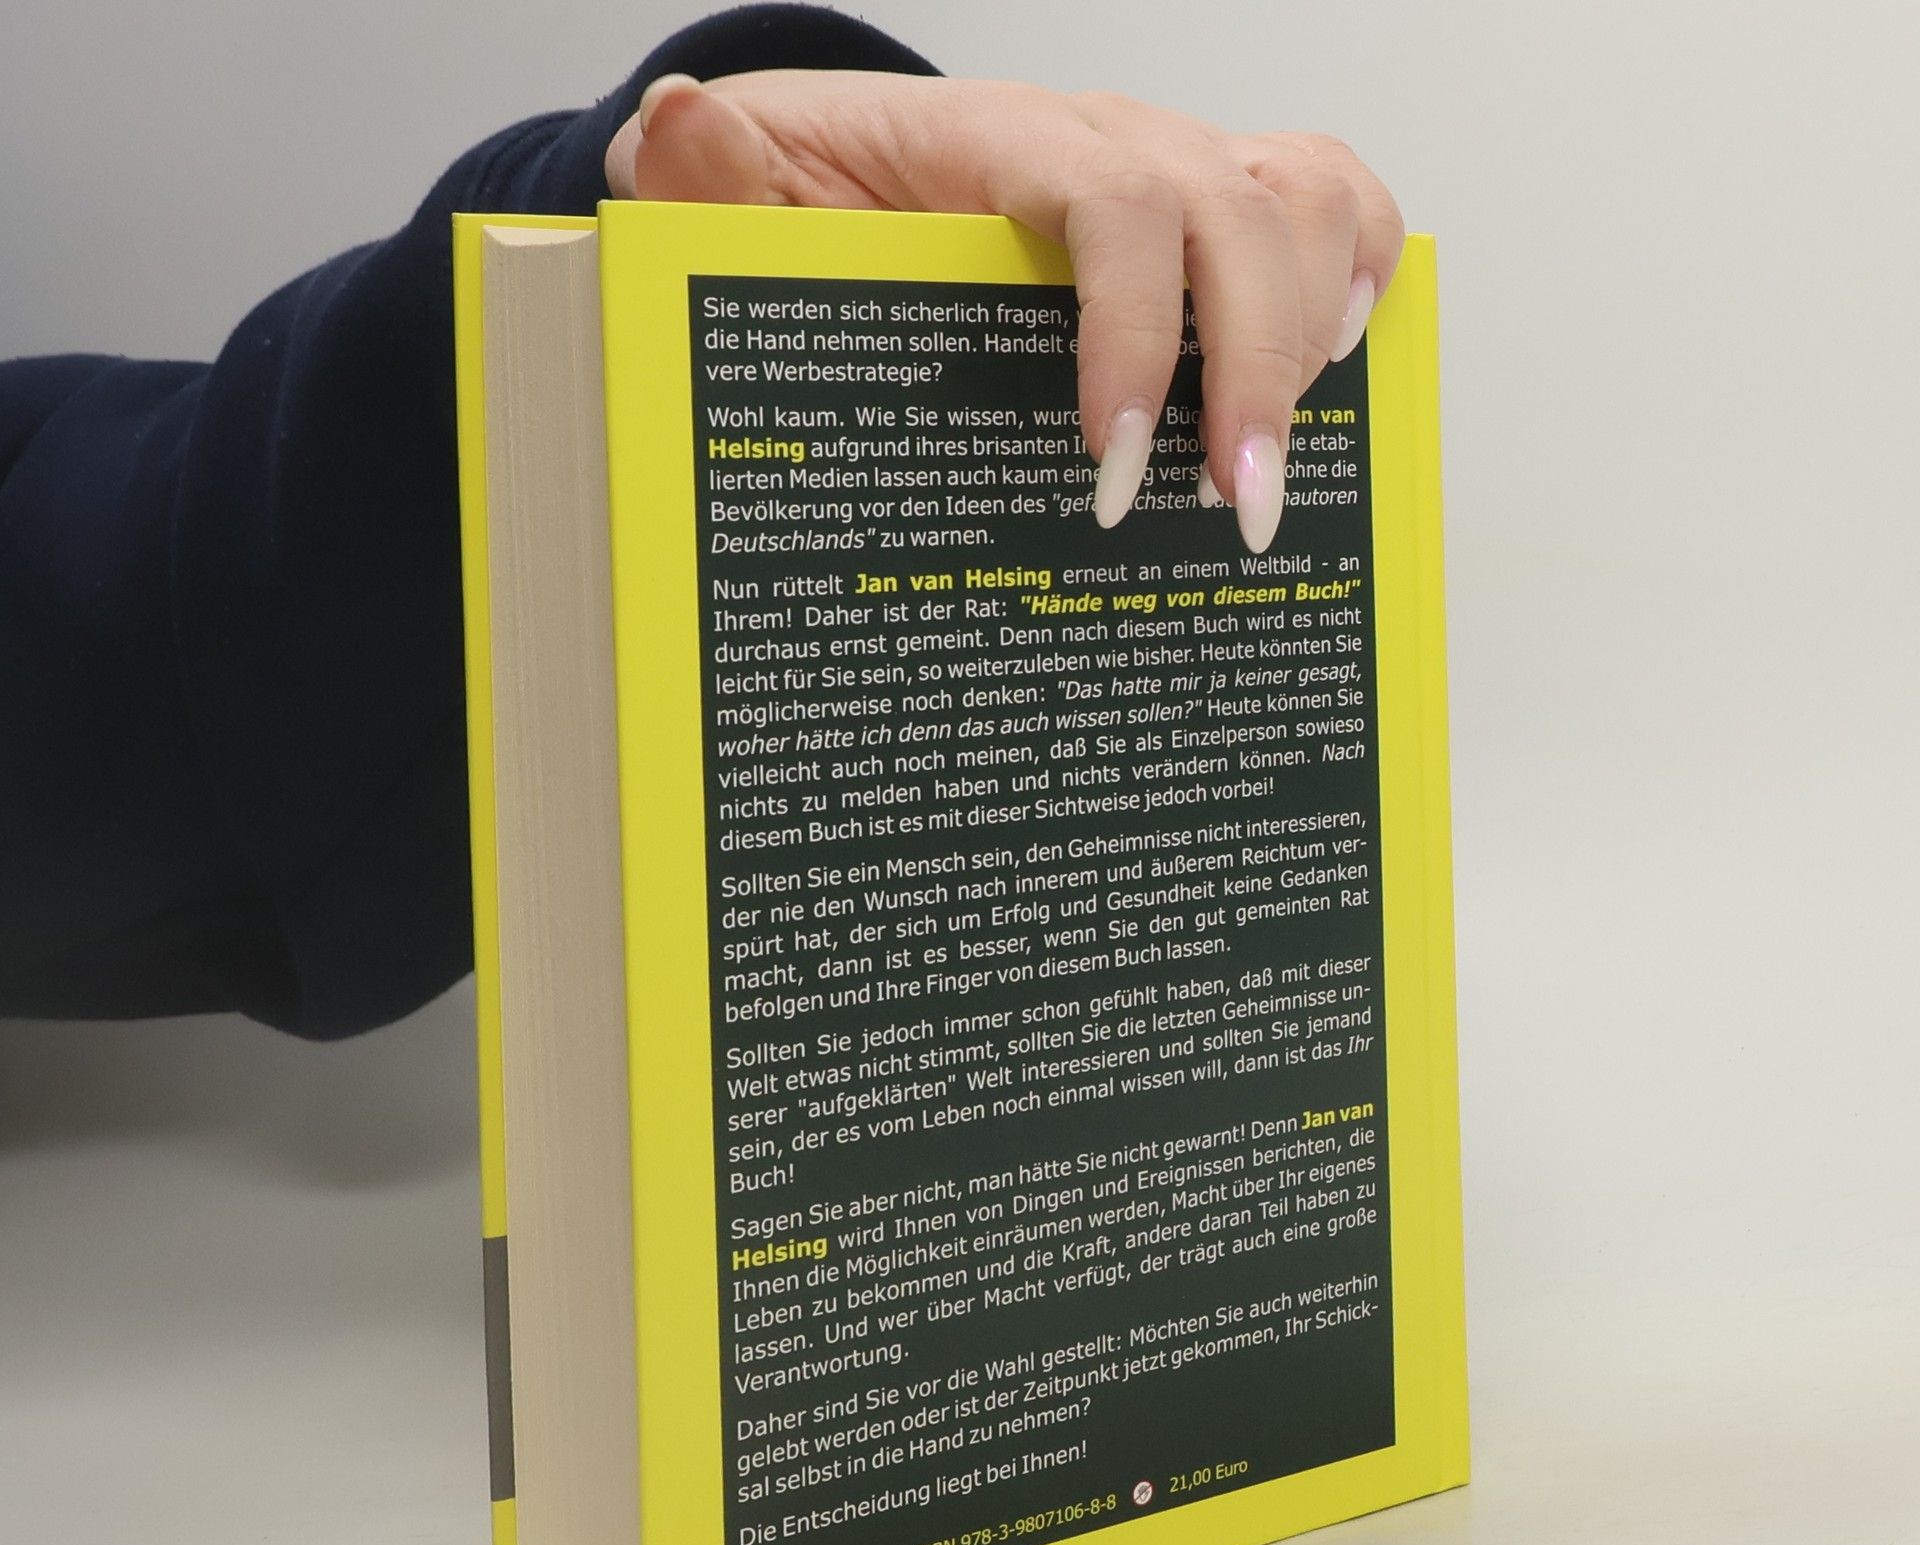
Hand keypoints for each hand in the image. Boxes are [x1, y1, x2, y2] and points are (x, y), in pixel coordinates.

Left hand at [605, 71, 1402, 552]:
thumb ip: (706, 178)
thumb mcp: (743, 195)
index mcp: (999, 137)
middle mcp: (1111, 134)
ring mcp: (1175, 160)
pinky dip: (1355, 271)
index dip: (1135, 336)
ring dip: (1313, 339)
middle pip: (1236, 215)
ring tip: (1268, 476)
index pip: (1110, 206)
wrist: (851, 163)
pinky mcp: (1213, 199)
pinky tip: (1330, 369)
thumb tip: (673, 129)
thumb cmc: (811, 195)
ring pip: (1304, 199)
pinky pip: (1328, 199)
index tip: (1114, 474)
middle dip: (1251, 377)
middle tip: (1234, 517)